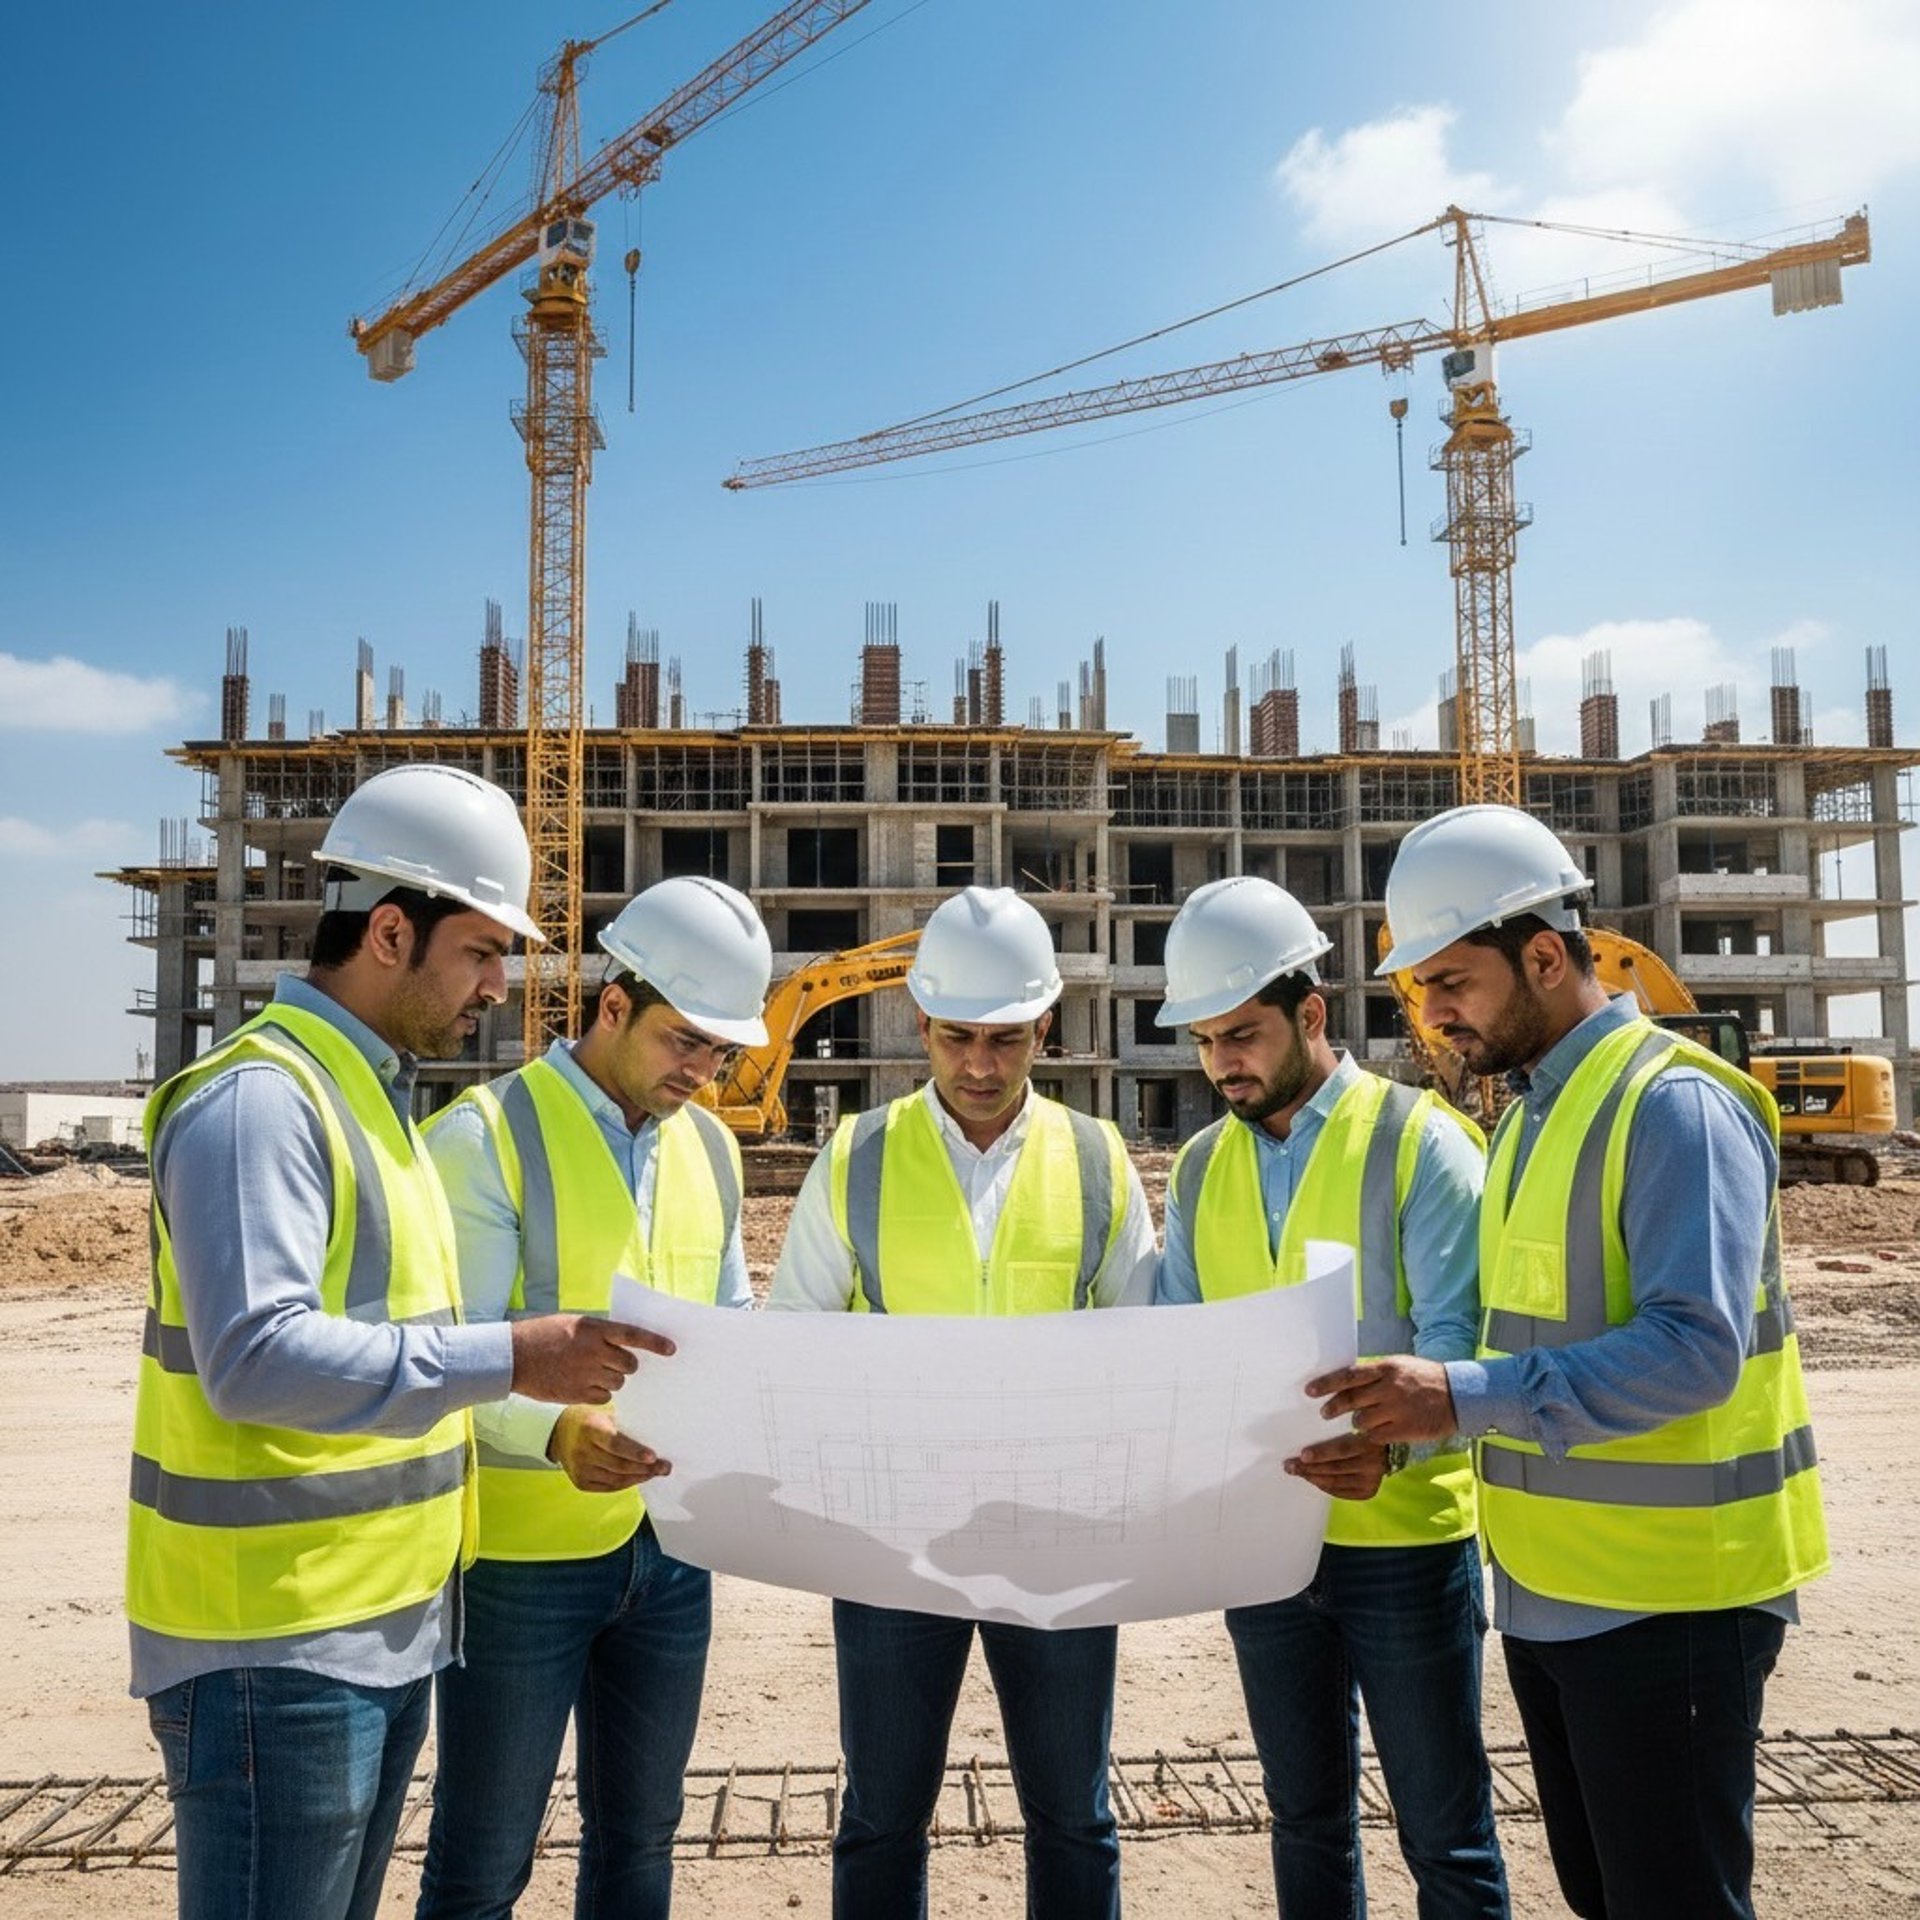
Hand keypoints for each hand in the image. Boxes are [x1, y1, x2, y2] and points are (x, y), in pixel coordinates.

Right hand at [509, 1316, 672, 1405]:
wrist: (513, 1356)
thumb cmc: (542, 1335)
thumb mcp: (573, 1324)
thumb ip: (598, 1333)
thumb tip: (622, 1343)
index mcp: (593, 1329)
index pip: (633, 1335)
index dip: (655, 1343)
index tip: (671, 1349)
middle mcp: (593, 1351)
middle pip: (629, 1364)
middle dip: (626, 1365)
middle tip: (613, 1363)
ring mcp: (585, 1374)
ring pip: (618, 1383)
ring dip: (612, 1379)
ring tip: (592, 1372)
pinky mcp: (577, 1394)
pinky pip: (604, 1398)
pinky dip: (600, 1394)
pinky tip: (584, 1385)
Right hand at [547, 1404, 670, 1492]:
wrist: (560, 1433)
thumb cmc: (590, 1421)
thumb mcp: (604, 1415)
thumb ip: (624, 1427)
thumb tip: (654, 1439)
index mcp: (590, 1429)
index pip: (616, 1444)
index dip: (636, 1452)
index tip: (654, 1457)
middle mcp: (582, 1451)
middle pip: (619, 1465)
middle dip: (646, 1468)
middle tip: (665, 1467)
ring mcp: (580, 1469)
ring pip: (616, 1479)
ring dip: (639, 1477)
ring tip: (656, 1472)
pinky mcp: (580, 1482)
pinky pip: (609, 1487)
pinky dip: (627, 1483)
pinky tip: (639, 1477)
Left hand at [1285, 1431, 1388, 1500]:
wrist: (1386, 1452)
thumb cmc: (1362, 1433)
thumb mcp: (1355, 1426)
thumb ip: (1337, 1428)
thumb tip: (1302, 1431)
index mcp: (1370, 1442)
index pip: (1342, 1449)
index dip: (1321, 1453)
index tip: (1302, 1455)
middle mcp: (1374, 1463)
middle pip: (1335, 1467)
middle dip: (1309, 1467)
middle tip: (1289, 1465)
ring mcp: (1372, 1480)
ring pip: (1335, 1481)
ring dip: (1312, 1477)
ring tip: (1296, 1471)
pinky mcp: (1369, 1492)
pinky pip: (1340, 1491)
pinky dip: (1324, 1486)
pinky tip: (1312, 1479)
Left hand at [1306, 1355, 1456, 1443]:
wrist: (1459, 1396)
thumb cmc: (1425, 1378)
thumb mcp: (1400, 1366)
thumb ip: (1375, 1373)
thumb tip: (1346, 1380)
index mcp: (1386, 1368)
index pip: (1349, 1375)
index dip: (1326, 1384)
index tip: (1309, 1391)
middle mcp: (1389, 1388)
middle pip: (1350, 1400)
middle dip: (1333, 1408)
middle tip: (1324, 1413)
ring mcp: (1397, 1410)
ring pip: (1361, 1421)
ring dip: (1357, 1423)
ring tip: (1360, 1423)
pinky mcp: (1404, 1430)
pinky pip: (1376, 1437)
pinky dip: (1371, 1436)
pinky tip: (1373, 1435)